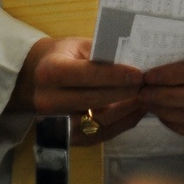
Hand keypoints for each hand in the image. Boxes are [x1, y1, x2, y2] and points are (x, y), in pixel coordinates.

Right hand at [7, 36, 143, 144]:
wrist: (36, 78)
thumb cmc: (63, 56)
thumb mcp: (79, 46)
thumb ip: (103, 53)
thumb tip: (137, 58)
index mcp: (49, 72)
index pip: (85, 75)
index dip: (114, 75)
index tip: (139, 73)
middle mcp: (47, 101)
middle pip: (93, 100)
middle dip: (124, 93)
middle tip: (147, 85)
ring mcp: (55, 123)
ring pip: (98, 121)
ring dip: (126, 111)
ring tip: (146, 97)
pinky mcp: (67, 138)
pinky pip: (100, 134)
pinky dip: (122, 123)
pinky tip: (137, 111)